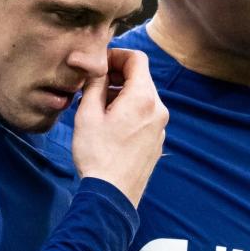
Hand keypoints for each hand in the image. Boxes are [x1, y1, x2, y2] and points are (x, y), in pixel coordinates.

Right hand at [72, 49, 168, 207]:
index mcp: (143, 98)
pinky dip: (129, 111)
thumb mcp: (88, 114)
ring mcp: (161, 127)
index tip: (98, 64)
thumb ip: (94, 84)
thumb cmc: (97, 154)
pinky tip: (110, 125)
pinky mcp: (157, 141)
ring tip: (97, 107)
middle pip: (141, 78)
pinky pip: (145, 115)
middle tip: (93, 85)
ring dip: (122, 94)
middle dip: (117, 75)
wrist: (112, 195)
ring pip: (143, 97)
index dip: (116, 55)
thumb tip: (96, 65)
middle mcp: (158, 109)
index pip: (137, 59)